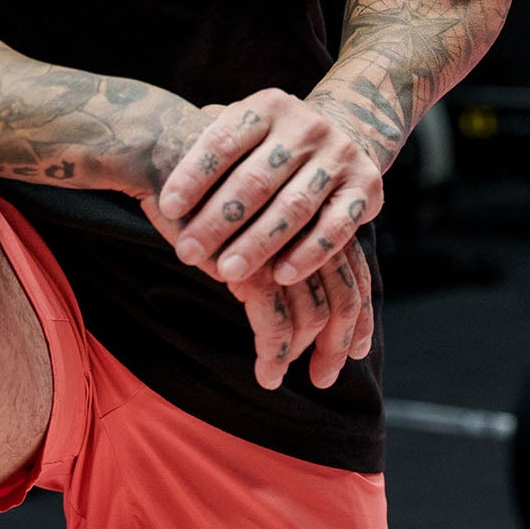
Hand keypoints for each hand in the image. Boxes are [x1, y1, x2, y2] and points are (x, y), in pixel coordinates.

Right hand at [141, 194, 374, 389]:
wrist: (168, 150)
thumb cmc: (209, 179)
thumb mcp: (255, 208)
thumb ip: (282, 236)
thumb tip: (298, 289)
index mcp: (321, 205)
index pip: (355, 269)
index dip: (361, 314)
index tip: (358, 351)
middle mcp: (312, 221)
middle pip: (343, 292)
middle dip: (337, 342)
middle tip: (325, 378)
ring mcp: (283, 240)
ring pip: (310, 311)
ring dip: (296, 352)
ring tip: (276, 378)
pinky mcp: (250, 261)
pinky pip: (272, 317)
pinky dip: (272, 349)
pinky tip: (264, 369)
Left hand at [155, 87, 385, 288]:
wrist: (352, 127)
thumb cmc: (274, 141)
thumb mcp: (246, 127)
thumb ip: (210, 142)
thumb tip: (158, 164)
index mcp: (268, 106)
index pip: (225, 140)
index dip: (194, 174)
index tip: (165, 208)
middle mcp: (307, 125)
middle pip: (257, 178)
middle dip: (219, 219)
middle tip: (187, 252)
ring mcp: (339, 155)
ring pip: (294, 206)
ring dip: (258, 243)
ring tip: (226, 272)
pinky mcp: (367, 187)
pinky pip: (336, 226)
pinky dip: (309, 252)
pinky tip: (282, 276)